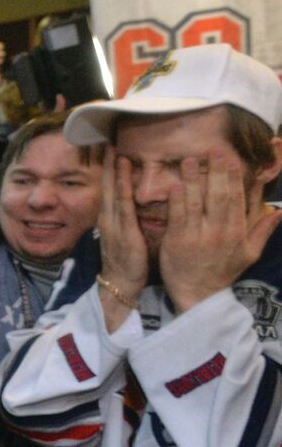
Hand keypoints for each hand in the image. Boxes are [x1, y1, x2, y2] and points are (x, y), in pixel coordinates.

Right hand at [97, 148, 147, 330]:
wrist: (119, 285)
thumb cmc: (128, 264)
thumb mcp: (127, 239)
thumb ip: (130, 223)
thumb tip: (137, 208)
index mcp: (110, 221)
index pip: (109, 191)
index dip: (109, 172)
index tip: (111, 152)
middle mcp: (108, 219)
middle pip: (107, 187)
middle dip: (107, 165)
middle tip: (108, 143)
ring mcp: (113, 224)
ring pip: (113, 191)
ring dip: (113, 171)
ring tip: (115, 152)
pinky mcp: (123, 231)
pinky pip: (123, 203)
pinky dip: (122, 185)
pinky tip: (125, 173)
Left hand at [160, 148, 281, 312]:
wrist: (197, 295)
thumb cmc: (223, 272)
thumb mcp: (250, 253)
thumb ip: (263, 230)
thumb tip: (280, 210)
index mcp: (237, 232)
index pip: (237, 199)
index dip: (234, 178)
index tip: (231, 159)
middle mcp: (219, 232)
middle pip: (219, 196)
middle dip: (217, 172)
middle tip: (213, 150)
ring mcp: (197, 236)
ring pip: (197, 202)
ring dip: (194, 179)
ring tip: (190, 160)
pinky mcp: (177, 241)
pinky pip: (178, 215)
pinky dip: (177, 199)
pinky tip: (176, 183)